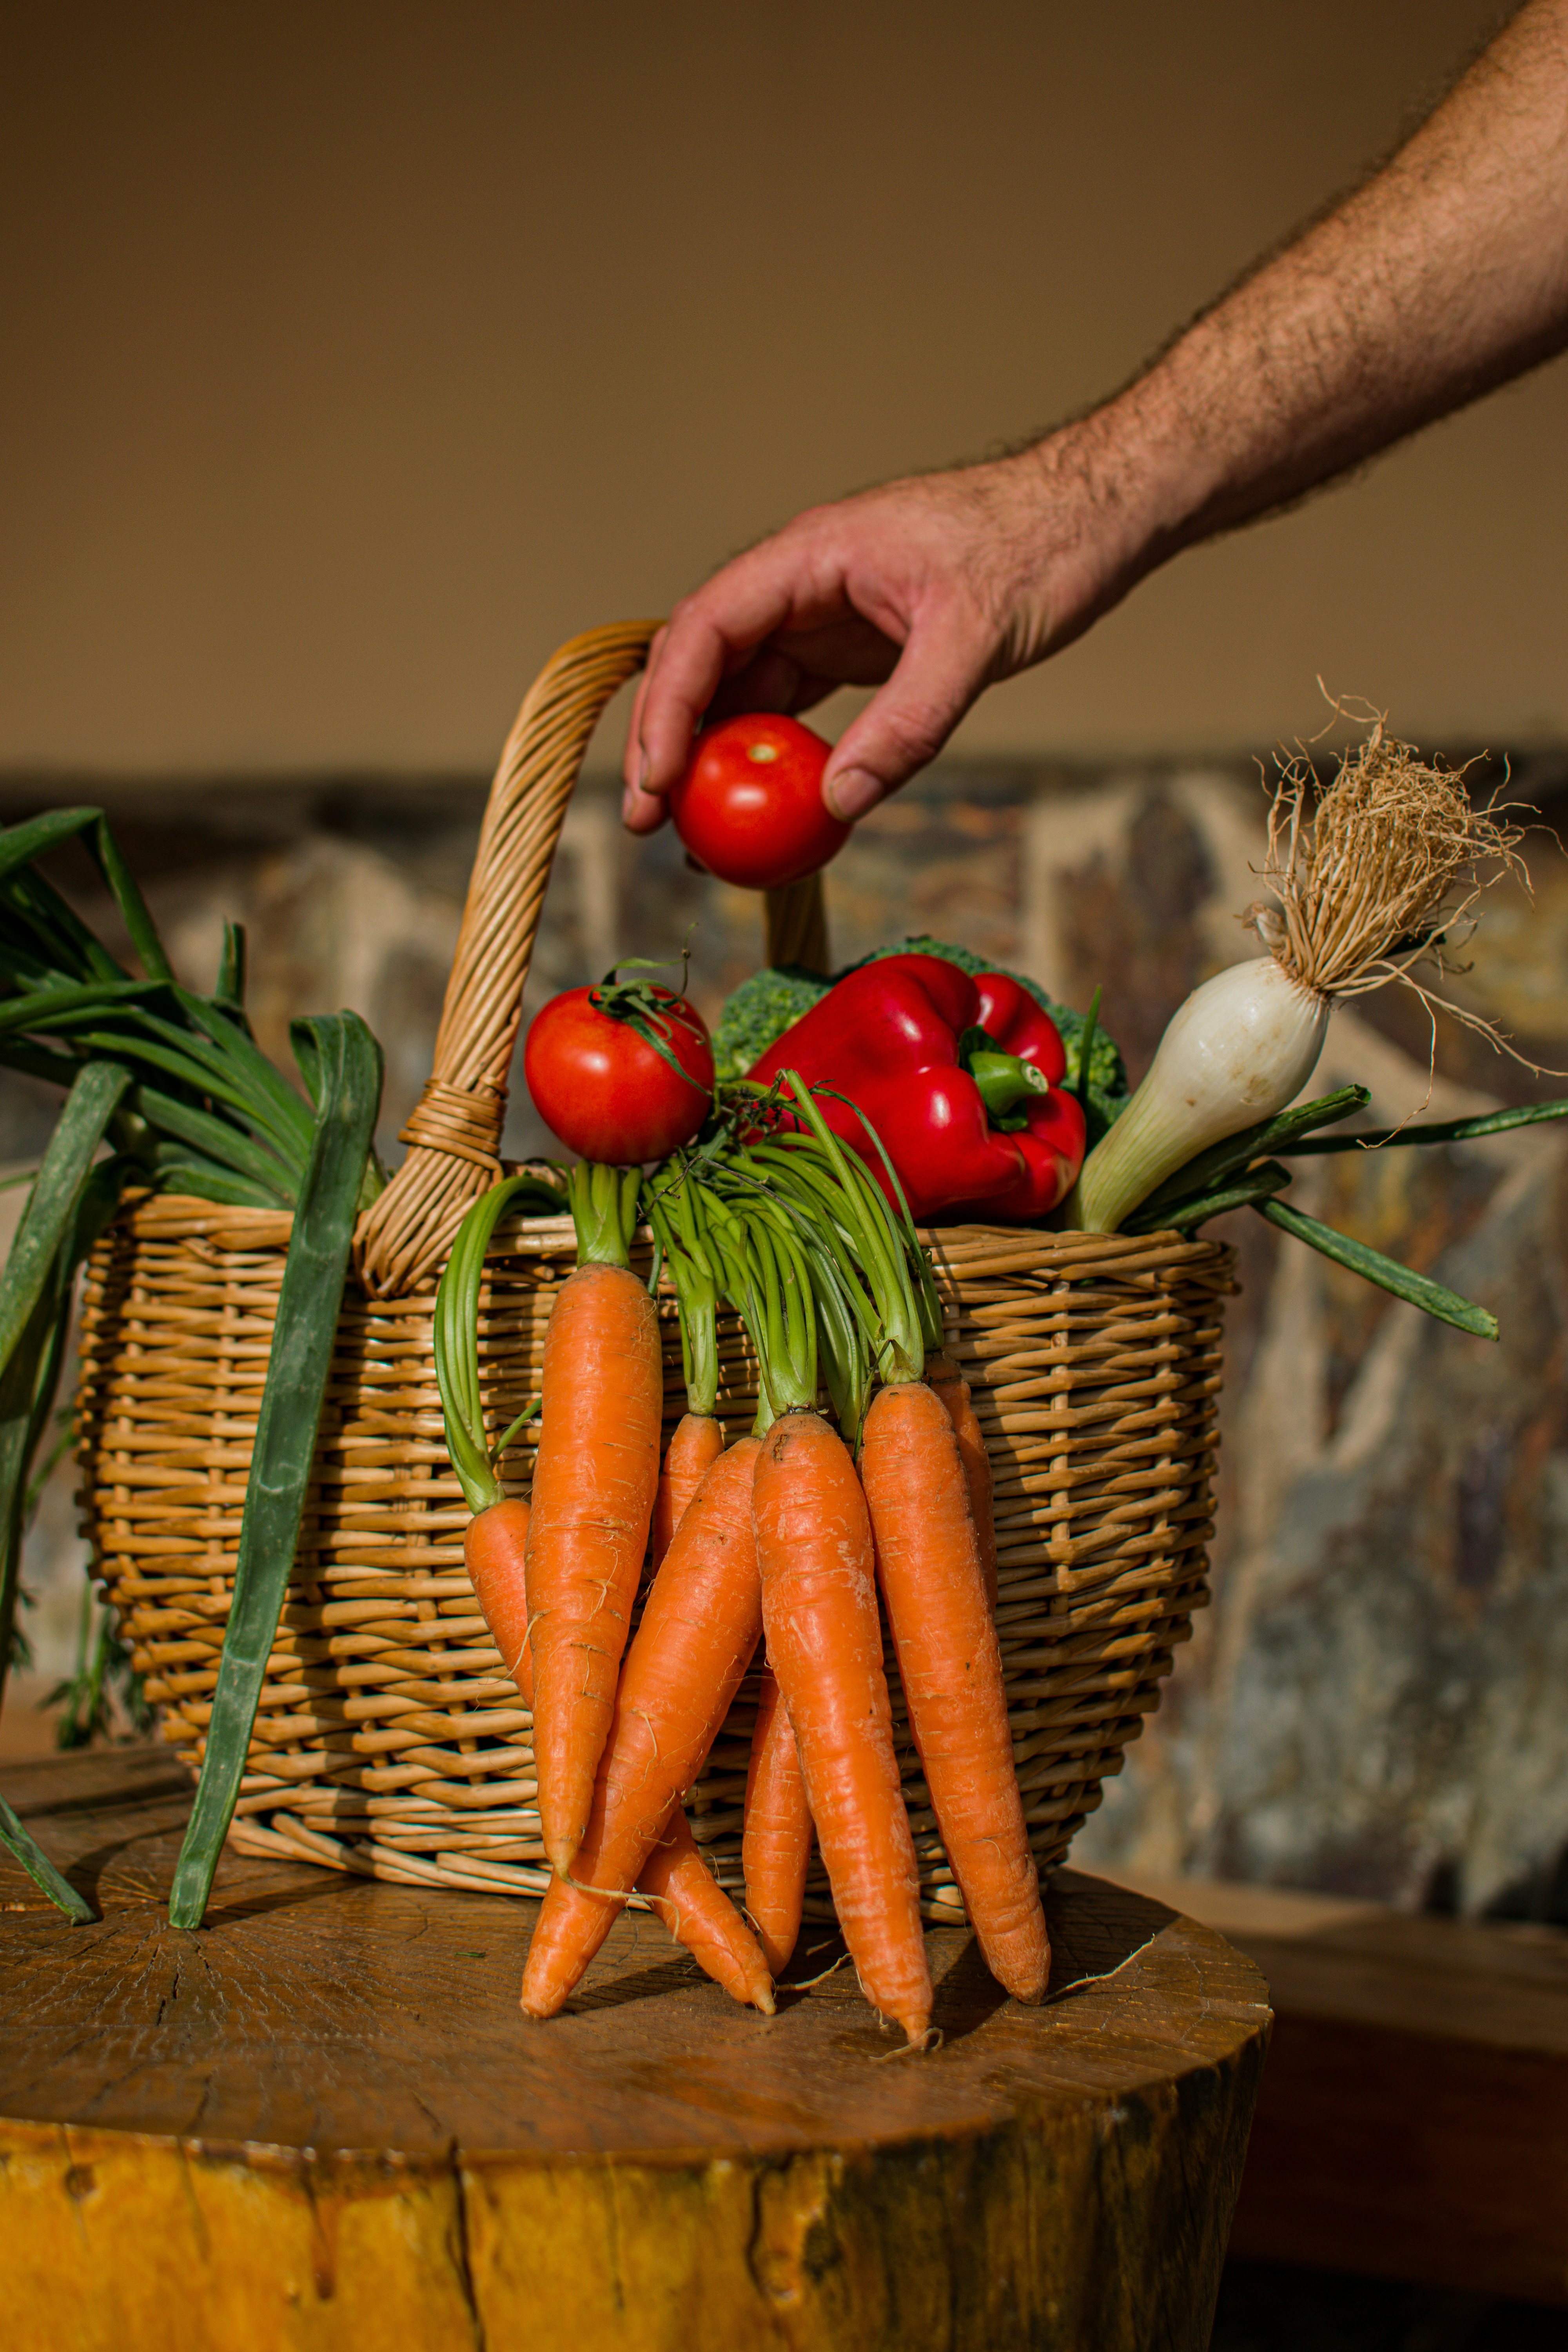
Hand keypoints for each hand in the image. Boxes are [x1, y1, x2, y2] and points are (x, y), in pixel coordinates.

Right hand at [621, 438, 1140, 833]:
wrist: (1092, 516)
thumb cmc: (1038, 549)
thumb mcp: (973, 639)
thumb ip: (907, 722)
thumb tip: (838, 803)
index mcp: (810, 556)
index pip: (705, 629)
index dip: (667, 706)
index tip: (656, 779)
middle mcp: (802, 584)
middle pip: (702, 662)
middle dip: (667, 740)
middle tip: (649, 822)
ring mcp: (823, 617)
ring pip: (741, 688)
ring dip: (712, 756)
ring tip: (695, 832)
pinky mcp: (853, 649)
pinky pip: (790, 705)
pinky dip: (769, 756)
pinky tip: (764, 809)